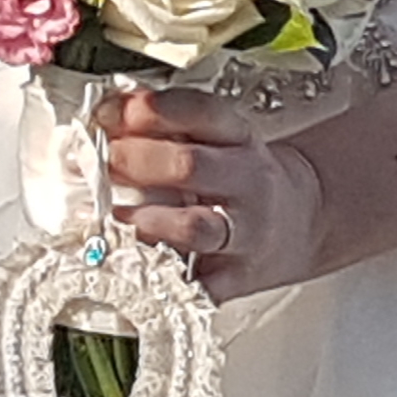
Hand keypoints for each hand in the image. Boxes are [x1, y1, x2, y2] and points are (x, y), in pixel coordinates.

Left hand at [104, 90, 330, 298]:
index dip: (150, 110)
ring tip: (113, 216)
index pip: (199, 112)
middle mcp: (246, 181)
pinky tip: (135, 268)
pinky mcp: (237, 277)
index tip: (108, 114)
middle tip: (98, 162)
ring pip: (195, 228)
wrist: (299, 220)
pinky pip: (199, 285)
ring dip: (145, 221)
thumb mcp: (215, 136)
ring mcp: (244, 232)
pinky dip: (164, 279)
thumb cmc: (238, 175)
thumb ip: (165, 123)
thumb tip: (106, 114)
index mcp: (238, 138)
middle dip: (134, 162)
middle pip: (189, 166)